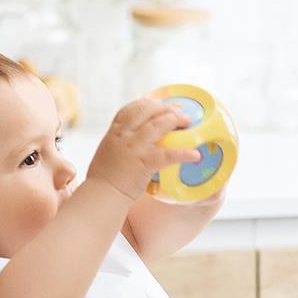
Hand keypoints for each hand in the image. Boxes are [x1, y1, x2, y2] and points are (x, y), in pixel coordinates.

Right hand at [86, 99, 200, 201]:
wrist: (102, 194)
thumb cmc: (104, 177)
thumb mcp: (108, 150)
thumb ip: (120, 141)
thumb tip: (133, 138)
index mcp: (115, 131)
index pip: (132, 108)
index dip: (149, 103)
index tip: (160, 105)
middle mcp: (124, 135)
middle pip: (147, 110)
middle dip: (165, 108)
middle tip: (179, 112)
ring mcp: (135, 147)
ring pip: (158, 125)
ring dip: (175, 120)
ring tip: (188, 122)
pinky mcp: (145, 162)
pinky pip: (169, 154)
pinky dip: (184, 153)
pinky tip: (195, 155)